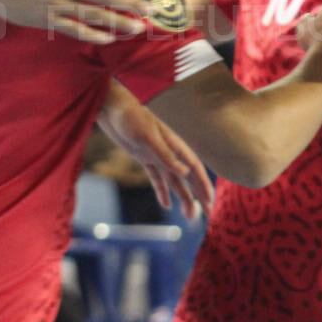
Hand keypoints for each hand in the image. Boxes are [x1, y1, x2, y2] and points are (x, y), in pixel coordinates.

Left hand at [97, 90, 213, 218]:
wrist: (110, 105)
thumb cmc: (130, 115)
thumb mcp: (147, 136)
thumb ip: (166, 154)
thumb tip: (185, 173)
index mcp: (174, 144)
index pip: (194, 167)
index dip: (203, 185)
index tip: (210, 202)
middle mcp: (168, 151)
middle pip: (187, 177)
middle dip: (198, 195)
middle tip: (206, 214)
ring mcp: (155, 154)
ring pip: (173, 180)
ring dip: (182, 197)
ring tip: (189, 216)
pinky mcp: (142, 156)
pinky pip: (156, 177)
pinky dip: (162, 191)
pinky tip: (166, 204)